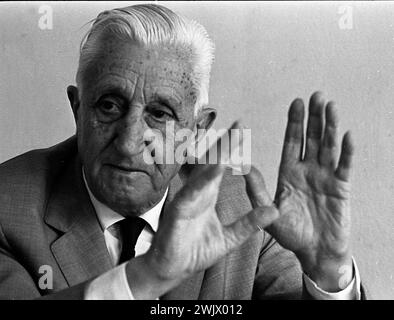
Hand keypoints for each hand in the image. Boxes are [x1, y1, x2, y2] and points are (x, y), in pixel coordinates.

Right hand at [127, 122, 278, 298]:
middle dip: (226, 143)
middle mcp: (197, 193)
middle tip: (240, 124)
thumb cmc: (195, 251)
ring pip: (202, 172)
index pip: (220, 167)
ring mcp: (186, 199)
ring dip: (216, 154)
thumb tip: (274, 211)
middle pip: (211, 163)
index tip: (243, 131)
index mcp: (207, 195)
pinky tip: (217, 168)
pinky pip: (192, 192)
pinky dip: (203, 179)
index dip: (231, 150)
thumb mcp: (230, 238)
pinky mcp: (178, 211)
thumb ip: (249, 224)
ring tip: (231, 137)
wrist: (173, 270)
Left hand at [267, 92, 354, 290]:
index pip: (292, 142)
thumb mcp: (268, 211)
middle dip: (313, 118)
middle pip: (311, 138)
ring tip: (330, 106)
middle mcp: (307, 170)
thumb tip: (241, 166)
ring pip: (328, 147)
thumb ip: (256, 189)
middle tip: (315, 95)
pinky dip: (347, 152)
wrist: (313, 252)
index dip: (295, 123)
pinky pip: (344, 167)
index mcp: (289, 173)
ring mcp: (325, 177)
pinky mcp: (341, 189)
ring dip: (330, 127)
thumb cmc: (290, 233)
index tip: (296, 103)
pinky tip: (347, 135)